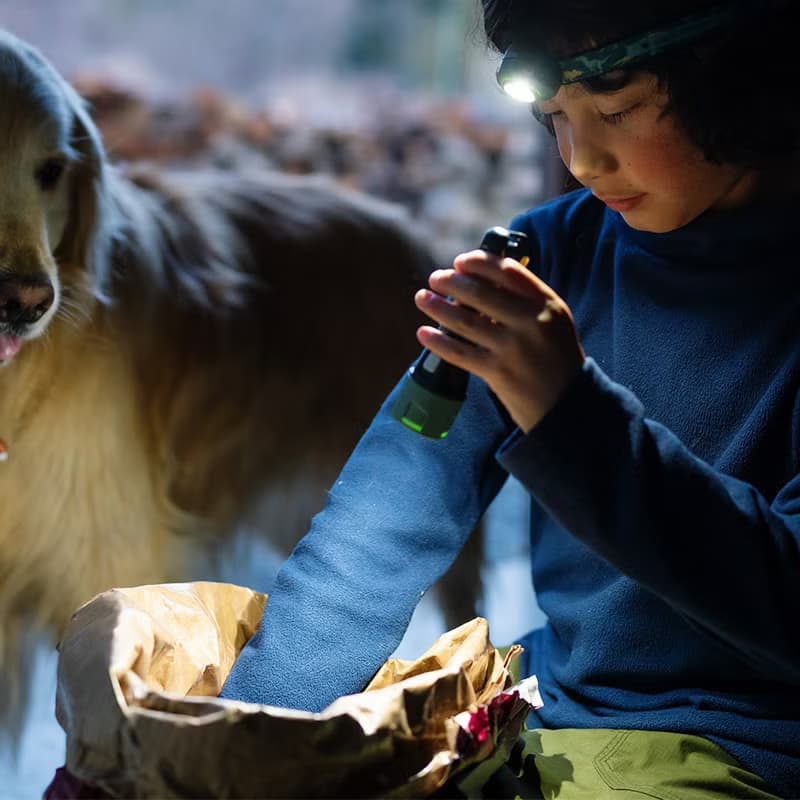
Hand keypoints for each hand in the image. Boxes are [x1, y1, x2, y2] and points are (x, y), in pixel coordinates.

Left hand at [415, 249, 584, 432]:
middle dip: (452, 282)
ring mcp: (513, 348)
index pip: (507, 271)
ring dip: (438, 307)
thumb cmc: (556, 357)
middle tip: (435, 278)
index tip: (460, 262)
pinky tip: (423, 333)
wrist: (567, 402)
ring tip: (421, 297)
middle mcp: (530, 322)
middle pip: (481, 293)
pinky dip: (438, 342)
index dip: (479, 263)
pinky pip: (460, 353)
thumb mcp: (553, 320)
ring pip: (465, 321)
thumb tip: (482, 279)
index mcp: (546, 303)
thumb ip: (525, 299)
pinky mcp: (498, 372)